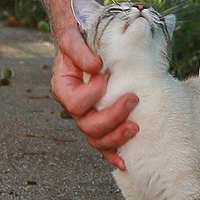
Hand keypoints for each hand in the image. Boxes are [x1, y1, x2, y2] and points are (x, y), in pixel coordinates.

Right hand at [50, 23, 137, 169]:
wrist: (84, 40)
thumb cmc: (78, 39)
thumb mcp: (73, 38)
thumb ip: (79, 50)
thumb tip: (97, 66)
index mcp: (63, 89)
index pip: (75, 103)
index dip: (92, 95)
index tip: (105, 77)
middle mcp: (74, 106)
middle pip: (88, 125)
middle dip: (112, 117)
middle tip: (133, 99)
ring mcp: (88, 116)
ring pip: (97, 139)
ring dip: (117, 137)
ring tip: (136, 127)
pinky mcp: (102, 120)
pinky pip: (105, 143)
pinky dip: (114, 153)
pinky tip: (126, 160)